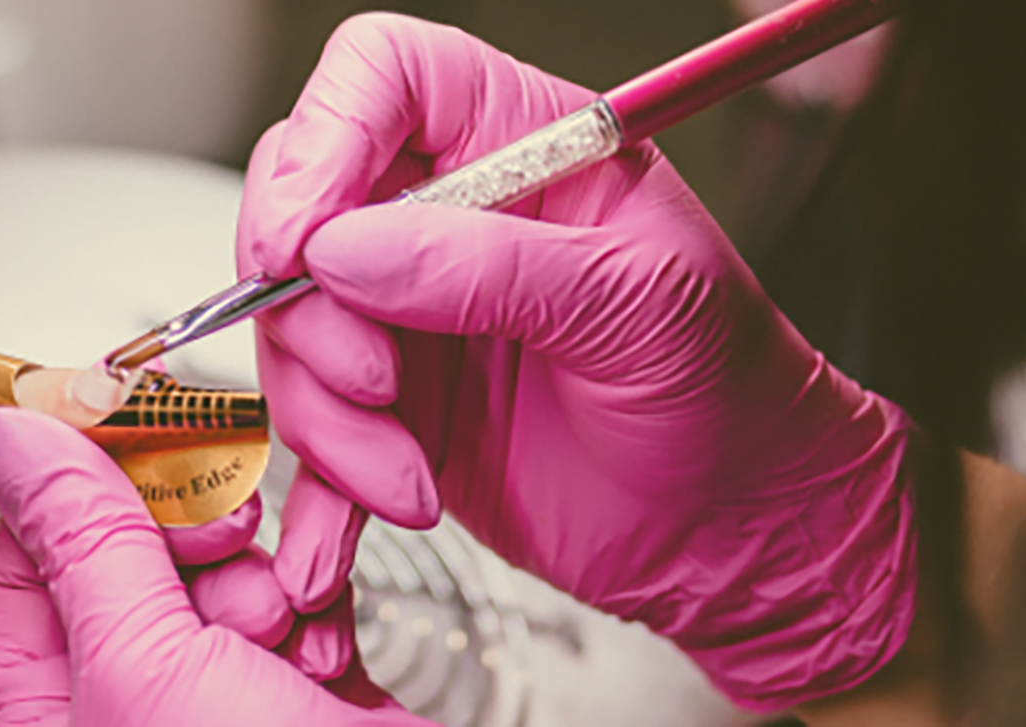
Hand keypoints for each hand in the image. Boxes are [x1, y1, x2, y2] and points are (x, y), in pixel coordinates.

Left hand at [0, 407, 427, 726]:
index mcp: (48, 711)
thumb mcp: (145, 666)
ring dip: (263, 576)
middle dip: (186, 535)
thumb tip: (13, 436)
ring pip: (221, 564)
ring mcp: (216, 694)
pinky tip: (328, 653)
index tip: (113, 417)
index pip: (20, 558)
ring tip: (282, 622)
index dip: (69, 484)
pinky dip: (319, 605)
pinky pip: (297, 596)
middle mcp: (124, 702)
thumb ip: (83, 540)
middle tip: (222, 532)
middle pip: (127, 550)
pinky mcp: (299, 687)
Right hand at [238, 13, 916, 710]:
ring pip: (289, 327)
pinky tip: (340, 538)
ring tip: (405, 474)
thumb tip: (347, 248)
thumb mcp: (642, 306)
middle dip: (310, 308)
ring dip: (326, 419)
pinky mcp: (388, 405)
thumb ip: (493, 267)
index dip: (326, 138)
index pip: (384, 76)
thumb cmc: (730, 393)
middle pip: (299, 203)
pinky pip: (307, 427)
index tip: (304, 238)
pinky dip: (316, 488)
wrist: (736, 530)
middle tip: (373, 378)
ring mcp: (406, 313)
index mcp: (518, 145)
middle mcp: (445, 217)